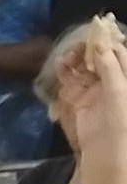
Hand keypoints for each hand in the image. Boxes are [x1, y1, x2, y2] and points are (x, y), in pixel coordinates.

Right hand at [63, 36, 126, 160]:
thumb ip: (110, 67)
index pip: (119, 52)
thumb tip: (101, 45)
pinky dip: (65, 72)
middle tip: (78, 45)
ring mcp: (95, 89)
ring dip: (76, 59)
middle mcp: (113, 80)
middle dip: (89, 49)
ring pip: (84, 67)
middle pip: (100, 57)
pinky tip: (61, 64)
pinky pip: (72, 81)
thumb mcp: (119, 91)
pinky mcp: (79, 99)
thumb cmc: (121, 122)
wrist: (106, 152)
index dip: (107, 42)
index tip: (95, 31)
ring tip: (67, 55)